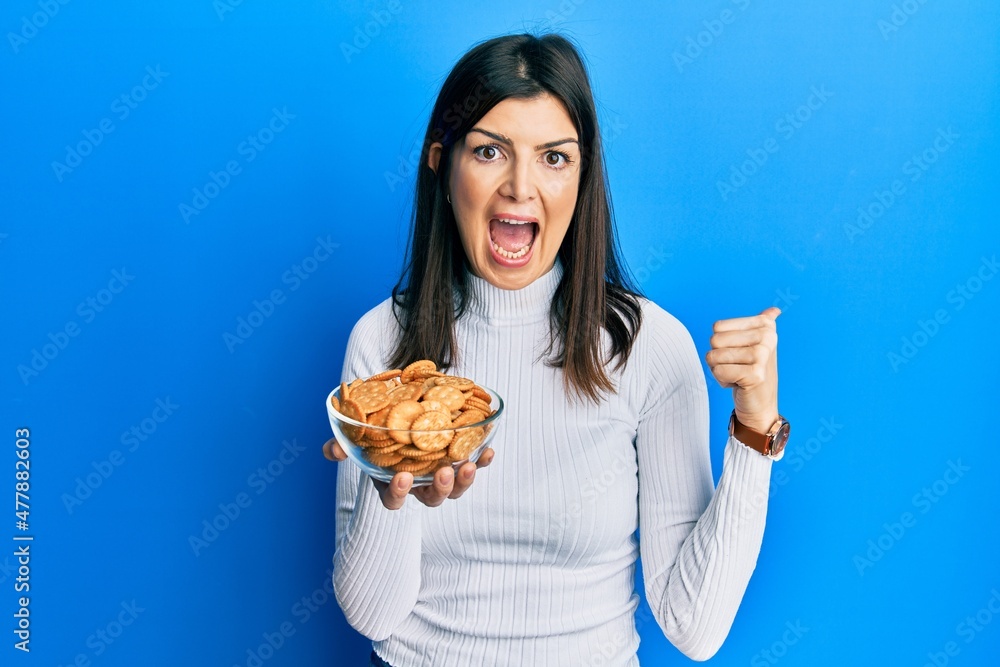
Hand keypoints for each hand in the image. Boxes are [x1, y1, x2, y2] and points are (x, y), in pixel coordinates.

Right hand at [322, 437, 493, 509]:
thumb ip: (343, 443)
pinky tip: (488, 450)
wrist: (404, 405)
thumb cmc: (377, 424)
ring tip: (467, 464)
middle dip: (439, 488)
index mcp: (392, 481)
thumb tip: (332, 451)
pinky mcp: (461, 458)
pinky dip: (482, 460)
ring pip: (455, 488)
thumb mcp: (359, 432)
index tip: (402, 477)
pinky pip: (474, 464)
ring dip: (463, 479)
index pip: (394, 499)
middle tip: (443, 472)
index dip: (398, 494)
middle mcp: (420, 484)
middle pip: (432, 498)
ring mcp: (442, 473)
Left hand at [705, 307, 780, 433]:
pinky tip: (739, 384)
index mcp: (766, 326)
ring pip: (714, 356)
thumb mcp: (757, 346)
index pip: (717, 327)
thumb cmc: (752, 372)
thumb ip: (762, 325)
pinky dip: (722, 381)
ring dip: (720, 369)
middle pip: (714, 341)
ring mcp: (762, 355)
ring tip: (738, 375)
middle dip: (719, 358)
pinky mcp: (755, 374)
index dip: (721, 343)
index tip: (739, 354)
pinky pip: (718, 371)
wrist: (760, 405)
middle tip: (738, 367)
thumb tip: (774, 311)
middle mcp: (767, 337)